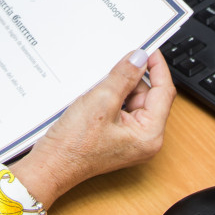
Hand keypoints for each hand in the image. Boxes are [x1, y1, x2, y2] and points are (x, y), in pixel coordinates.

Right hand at [9, 49, 175, 207]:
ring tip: (99, 89)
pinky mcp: (119, 136)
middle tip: (115, 65)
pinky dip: (112, 97)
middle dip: (132, 79)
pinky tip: (97, 96)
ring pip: (134, 100)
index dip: (157, 67)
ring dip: (120, 88)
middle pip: (149, 95)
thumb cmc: (74, 146)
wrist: (50, 165)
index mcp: (150, 135)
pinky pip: (122, 108)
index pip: (164, 92)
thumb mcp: (101, 101)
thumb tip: (139, 57)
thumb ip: (124, 76)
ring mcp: (132, 139)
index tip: (148, 49)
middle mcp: (145, 139)